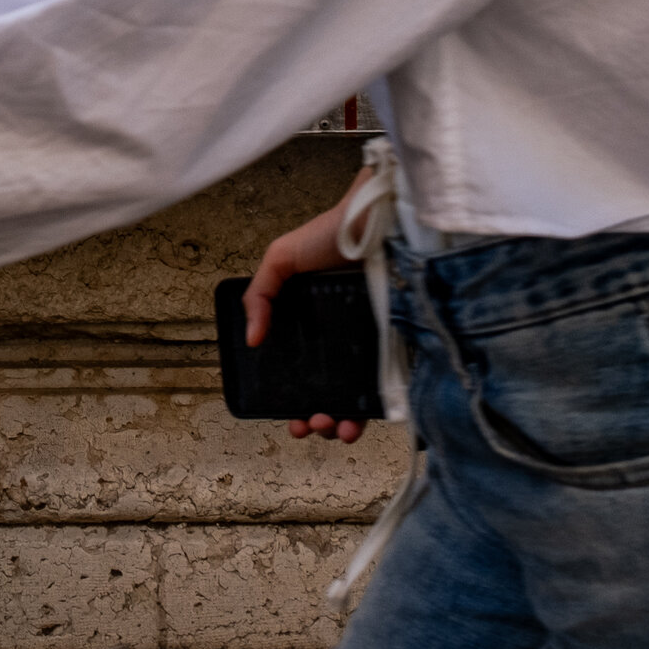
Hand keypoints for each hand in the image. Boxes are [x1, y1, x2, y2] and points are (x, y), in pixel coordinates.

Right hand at [244, 177, 367, 443]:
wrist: (377, 221)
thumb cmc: (330, 235)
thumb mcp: (280, 259)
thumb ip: (258, 295)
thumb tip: (252, 340)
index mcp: (312, 325)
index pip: (300, 371)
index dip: (291, 398)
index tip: (287, 417)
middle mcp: (340, 340)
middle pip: (326, 392)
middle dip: (315, 418)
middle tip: (310, 422)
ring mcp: (369, 346)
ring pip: (353, 398)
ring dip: (338, 424)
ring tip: (330, 427)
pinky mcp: (396, 348)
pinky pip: (382, 390)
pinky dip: (368, 414)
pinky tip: (356, 423)